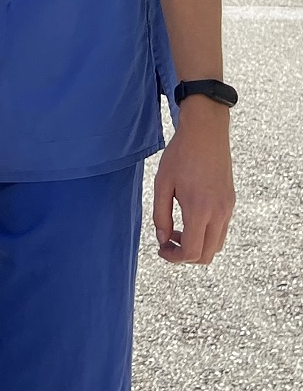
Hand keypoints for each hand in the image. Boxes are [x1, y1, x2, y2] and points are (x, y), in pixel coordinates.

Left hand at [152, 98, 233, 264]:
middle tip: (167, 242)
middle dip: (185, 256)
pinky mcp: (231, 202)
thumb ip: (160, 215)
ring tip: (176, 230)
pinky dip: (206, 234)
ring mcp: (228, 208)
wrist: (206, 133)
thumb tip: (162, 239)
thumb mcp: (162, 184)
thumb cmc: (181, 155)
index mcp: (199, 210)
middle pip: (207, 255)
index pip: (191, 252)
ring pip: (217, 245)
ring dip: (197, 246)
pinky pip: (221, 230)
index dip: (174, 257)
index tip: (161, 249)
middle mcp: (219, 213)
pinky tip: (190, 219)